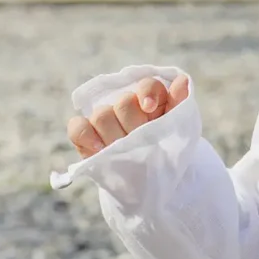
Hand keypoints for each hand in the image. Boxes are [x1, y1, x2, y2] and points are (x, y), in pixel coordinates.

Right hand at [66, 75, 190, 157]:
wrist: (149, 178)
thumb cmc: (165, 148)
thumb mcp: (177, 129)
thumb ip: (178, 105)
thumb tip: (182, 81)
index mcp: (151, 100)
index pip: (147, 85)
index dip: (147, 93)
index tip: (149, 109)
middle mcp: (126, 105)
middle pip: (124, 102)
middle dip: (133, 124)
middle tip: (141, 142)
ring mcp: (105, 119)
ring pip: (101, 115)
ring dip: (113, 135)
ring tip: (123, 150)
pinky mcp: (86, 134)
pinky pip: (77, 127)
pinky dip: (86, 135)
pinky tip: (99, 149)